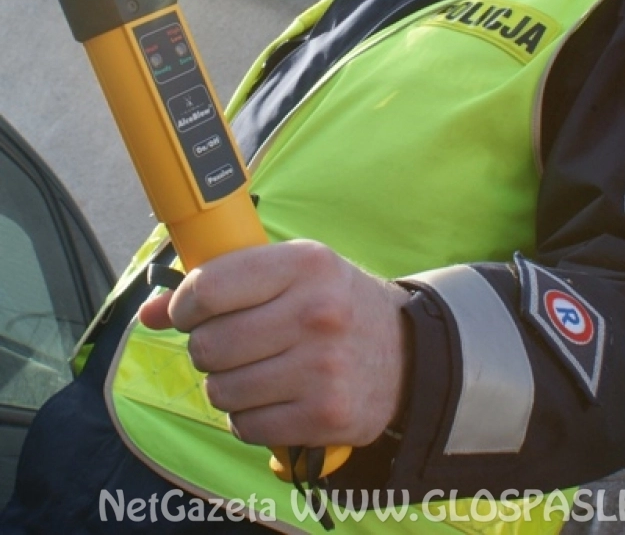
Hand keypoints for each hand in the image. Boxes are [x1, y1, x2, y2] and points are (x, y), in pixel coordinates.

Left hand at [138, 239, 410, 447]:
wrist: (408, 354)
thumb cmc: (337, 306)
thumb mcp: (292, 274)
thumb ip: (222, 284)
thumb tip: (149, 313)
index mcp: (307, 265)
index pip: (208, 288)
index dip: (185, 305)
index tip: (191, 313)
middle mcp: (318, 313)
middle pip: (208, 345)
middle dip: (208, 349)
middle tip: (233, 345)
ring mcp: (324, 369)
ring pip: (221, 391)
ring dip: (228, 385)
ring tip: (259, 372)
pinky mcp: (326, 416)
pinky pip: (245, 426)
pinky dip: (249, 417)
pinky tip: (275, 399)